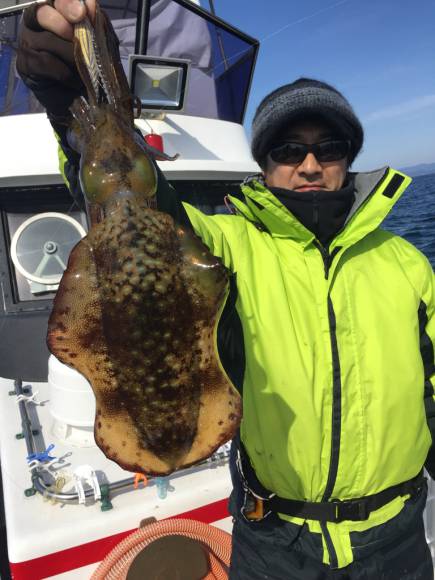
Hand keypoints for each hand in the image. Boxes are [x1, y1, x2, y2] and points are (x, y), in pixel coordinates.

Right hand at [16, 0, 97, 119]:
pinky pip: (45, 62)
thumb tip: (92, 6)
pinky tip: (74, 81)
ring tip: (83, 69)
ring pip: (47, 39)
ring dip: (70, 55)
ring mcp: (29, 43)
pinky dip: (64, 72)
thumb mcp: (100, 46)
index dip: (68, 3)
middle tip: (75, 32)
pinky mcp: (26, 64)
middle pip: (43, 12)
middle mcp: (38, 24)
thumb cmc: (90, 69)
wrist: (82, 101)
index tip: (84, 12)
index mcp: (56, 14)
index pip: (57, 0)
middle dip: (61, 20)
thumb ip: (97, 25)